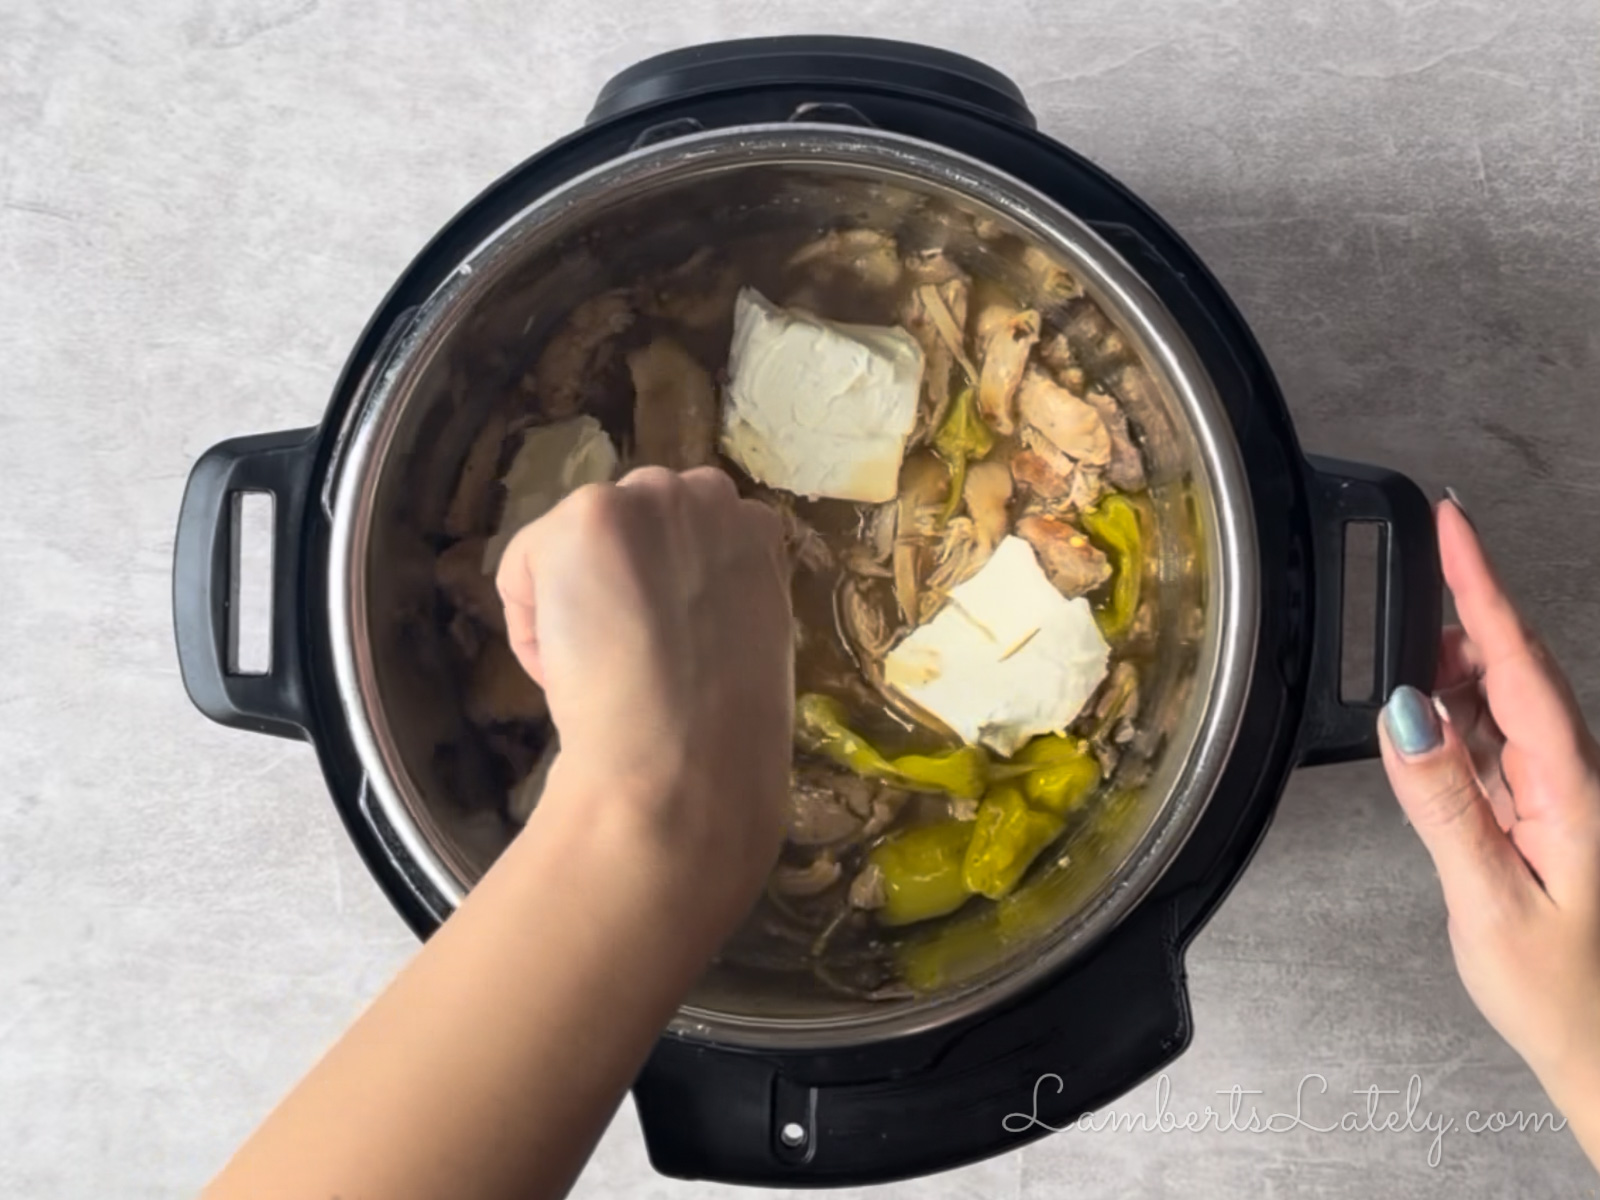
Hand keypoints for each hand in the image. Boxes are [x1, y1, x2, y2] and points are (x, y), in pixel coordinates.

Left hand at [495, 465, 793, 938]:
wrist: (683, 760)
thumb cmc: (725, 730)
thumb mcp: (750, 642)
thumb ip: (722, 597)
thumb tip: (673, 606)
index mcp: (758, 530)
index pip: (684, 531)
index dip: (660, 590)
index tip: (661, 647)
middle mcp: (708, 495)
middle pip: (625, 521)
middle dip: (614, 578)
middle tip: (624, 653)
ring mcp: (647, 499)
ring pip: (572, 544)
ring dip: (571, 598)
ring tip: (598, 668)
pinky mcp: (587, 517)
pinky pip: (523, 566)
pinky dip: (529, 624)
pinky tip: (568, 668)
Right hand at [1378, 498, 1599, 1154]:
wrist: (1599, 1048)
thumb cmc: (1559, 992)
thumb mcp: (1490, 902)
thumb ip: (1444, 805)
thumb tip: (1403, 717)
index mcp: (1571, 789)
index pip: (1521, 665)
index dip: (1481, 590)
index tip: (1454, 527)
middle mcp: (1571, 778)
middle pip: (1516, 667)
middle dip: (1465, 611)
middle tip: (1412, 566)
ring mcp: (1555, 791)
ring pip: (1505, 698)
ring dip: (1455, 666)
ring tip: (1408, 652)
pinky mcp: (1536, 809)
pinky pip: (1494, 737)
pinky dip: (1455, 713)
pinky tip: (1430, 716)